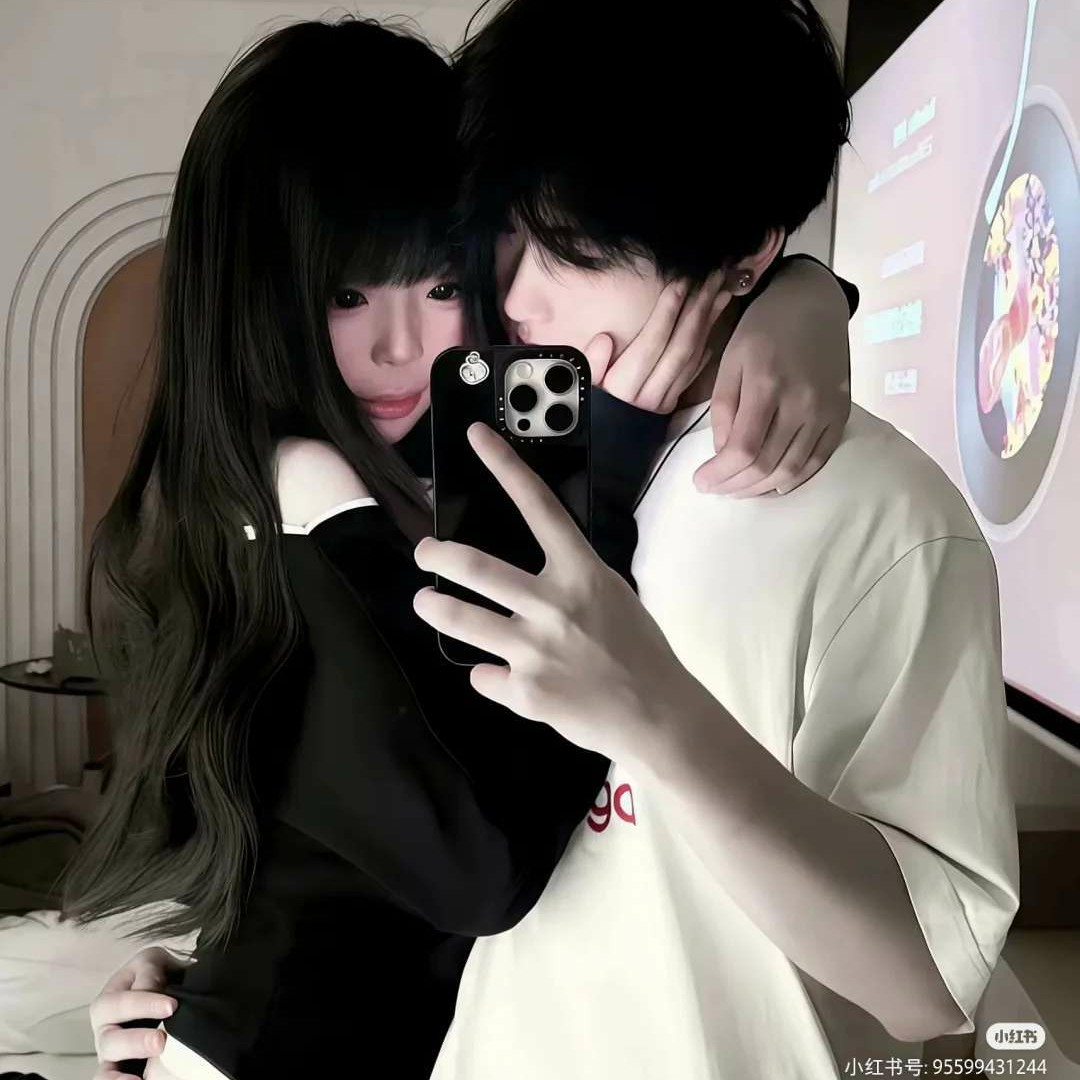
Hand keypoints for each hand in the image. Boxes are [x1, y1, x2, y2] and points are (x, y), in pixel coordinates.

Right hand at [91, 947, 180, 1079]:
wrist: (166, 982)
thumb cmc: (155, 972)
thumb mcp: (152, 962)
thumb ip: (149, 973)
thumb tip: (152, 990)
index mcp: (107, 1003)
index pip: (118, 1005)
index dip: (144, 1005)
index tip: (171, 1006)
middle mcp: (105, 1032)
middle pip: (110, 1042)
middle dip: (136, 1042)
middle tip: (160, 1042)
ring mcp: (112, 1056)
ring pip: (105, 1070)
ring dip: (119, 1076)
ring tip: (137, 1079)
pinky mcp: (124, 1068)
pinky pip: (114, 1078)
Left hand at [413, 424, 698, 760]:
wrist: (657, 716)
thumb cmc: (637, 651)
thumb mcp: (610, 595)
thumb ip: (567, 580)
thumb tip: (519, 580)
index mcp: (582, 571)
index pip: (538, 505)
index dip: (504, 466)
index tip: (475, 436)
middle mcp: (554, 604)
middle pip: (474, 566)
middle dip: (437, 555)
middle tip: (424, 551)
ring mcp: (535, 648)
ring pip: (460, 618)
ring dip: (434, 607)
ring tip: (426, 603)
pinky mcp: (524, 691)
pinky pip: (484, 676)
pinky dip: (492, 676)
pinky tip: (512, 679)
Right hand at [586, 271, 732, 413]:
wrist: (597, 458)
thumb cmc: (584, 418)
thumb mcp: (578, 392)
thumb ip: (590, 366)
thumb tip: (604, 339)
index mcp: (622, 388)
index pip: (652, 343)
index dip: (668, 313)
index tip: (681, 283)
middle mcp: (648, 394)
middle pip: (680, 347)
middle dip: (698, 310)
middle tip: (713, 278)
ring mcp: (662, 403)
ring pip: (691, 358)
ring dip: (708, 325)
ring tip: (721, 294)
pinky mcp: (668, 409)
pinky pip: (691, 376)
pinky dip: (703, 351)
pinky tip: (711, 331)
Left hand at [694, 258, 851, 496]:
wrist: (813, 302)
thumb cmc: (763, 329)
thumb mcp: (731, 361)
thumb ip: (724, 409)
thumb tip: (723, 454)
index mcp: (767, 384)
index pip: (743, 449)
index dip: (719, 475)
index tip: (700, 481)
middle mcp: (802, 401)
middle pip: (766, 465)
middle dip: (734, 486)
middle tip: (715, 489)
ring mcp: (826, 410)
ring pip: (792, 470)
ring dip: (760, 488)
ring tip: (738, 489)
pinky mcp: (842, 413)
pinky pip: (818, 460)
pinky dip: (794, 479)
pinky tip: (773, 484)